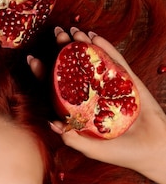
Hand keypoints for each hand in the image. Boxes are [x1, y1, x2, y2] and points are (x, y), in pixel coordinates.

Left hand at [28, 28, 165, 183]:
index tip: (32, 59)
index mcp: (79, 109)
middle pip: (73, 69)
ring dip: (82, 44)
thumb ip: (72, 139)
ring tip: (72, 31)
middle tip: (55, 34)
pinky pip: (115, 61)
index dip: (44, 73)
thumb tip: (50, 122)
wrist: (151, 150)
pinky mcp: (128, 81)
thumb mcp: (91, 148)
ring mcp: (109, 85)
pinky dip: (105, 48)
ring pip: (93, 61)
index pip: (57, 88)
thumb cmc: (120, 152)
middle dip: (63, 50)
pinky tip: (94, 38)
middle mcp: (92, 94)